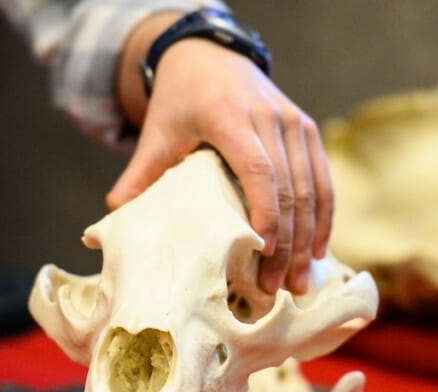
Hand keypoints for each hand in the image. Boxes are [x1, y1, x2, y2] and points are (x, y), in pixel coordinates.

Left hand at [108, 38, 332, 295]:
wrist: (210, 56)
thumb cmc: (180, 102)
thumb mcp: (156, 133)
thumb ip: (139, 175)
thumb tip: (114, 216)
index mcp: (230, 117)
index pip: (258, 170)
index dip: (265, 213)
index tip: (264, 252)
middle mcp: (269, 117)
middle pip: (289, 188)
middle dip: (288, 243)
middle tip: (278, 288)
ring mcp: (294, 122)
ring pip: (312, 188)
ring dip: (309, 239)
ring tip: (298, 283)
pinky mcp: (307, 129)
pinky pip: (323, 180)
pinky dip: (323, 218)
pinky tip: (317, 252)